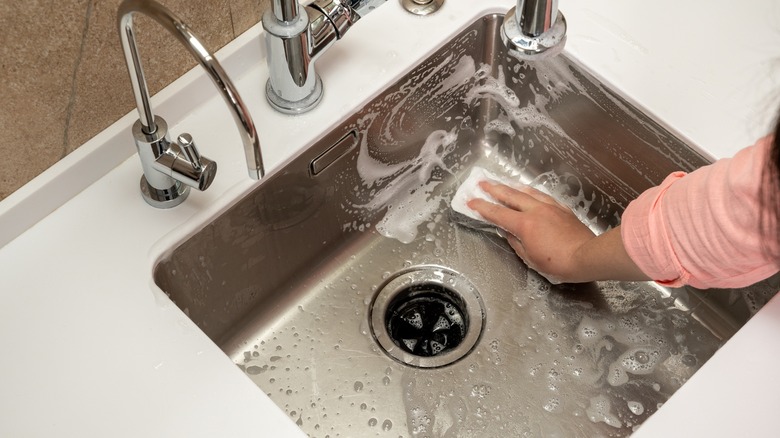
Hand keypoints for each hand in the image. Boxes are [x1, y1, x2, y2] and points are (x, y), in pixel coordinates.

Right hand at [467, 181, 648, 282]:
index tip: (471, 201)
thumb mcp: (530, 258)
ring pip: (527, 191)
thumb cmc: (557, 263)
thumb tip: (509, 233)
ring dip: (512, 187)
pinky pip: (542, 196)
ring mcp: (549, 207)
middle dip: (494, 189)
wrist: (586, 256)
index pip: (498, 214)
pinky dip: (531, 192)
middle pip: (510, 196)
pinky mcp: (561, 208)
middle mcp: (535, 210)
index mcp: (524, 224)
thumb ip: (516, 243)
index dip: (482, 207)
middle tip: (482, 183)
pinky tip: (529, 192)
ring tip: (503, 184)